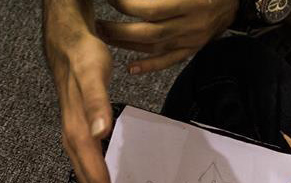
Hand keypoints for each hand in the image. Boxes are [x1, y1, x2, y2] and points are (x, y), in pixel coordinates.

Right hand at [44, 0, 124, 182]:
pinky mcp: (80, 141)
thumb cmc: (83, 56)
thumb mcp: (93, 73)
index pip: (96, 180)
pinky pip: (88, 178)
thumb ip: (98, 101)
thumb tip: (100, 130)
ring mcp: (75, 145)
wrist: (66, 44)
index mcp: (79, 136)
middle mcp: (74, 145)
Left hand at [96, 0, 238, 74]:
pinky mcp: (192, 49)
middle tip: (98, 24)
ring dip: (127, 45)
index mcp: (190, 2)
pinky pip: (169, 61)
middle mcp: (191, 24)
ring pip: (155, 48)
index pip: (150, 8)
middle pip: (148, 32)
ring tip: (105, 37)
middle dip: (119, 30)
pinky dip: (150, 65)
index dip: (126, 5)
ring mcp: (192, 40)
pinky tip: (131, 68)